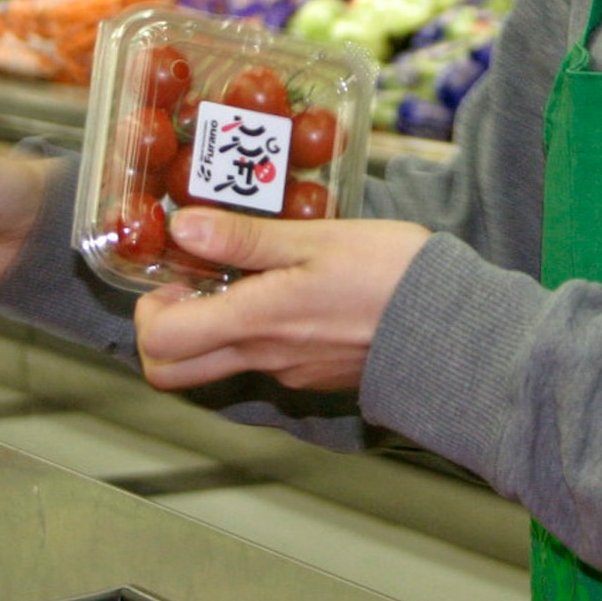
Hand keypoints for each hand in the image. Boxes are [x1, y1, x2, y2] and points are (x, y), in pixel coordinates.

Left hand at [133, 207, 429, 392]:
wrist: (453, 326)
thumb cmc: (390, 274)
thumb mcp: (315, 238)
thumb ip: (244, 238)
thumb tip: (183, 226)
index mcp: (255, 321)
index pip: (159, 343)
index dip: (148, 311)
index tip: (172, 275)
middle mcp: (262, 357)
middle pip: (171, 375)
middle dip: (160, 335)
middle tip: (186, 289)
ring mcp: (287, 372)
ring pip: (216, 367)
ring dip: (209, 330)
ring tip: (244, 279)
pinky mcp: (313, 374)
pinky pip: (262, 361)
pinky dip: (254, 332)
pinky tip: (287, 293)